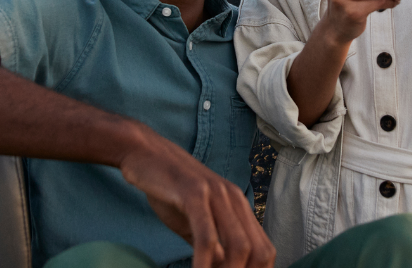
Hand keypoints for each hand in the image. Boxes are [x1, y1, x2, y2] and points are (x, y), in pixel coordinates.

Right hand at [118, 126, 274, 267]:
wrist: (146, 154)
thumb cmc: (171, 191)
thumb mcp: (196, 223)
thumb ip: (213, 245)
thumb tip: (223, 267)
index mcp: (240, 207)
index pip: (265, 249)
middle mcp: (235, 200)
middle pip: (258, 251)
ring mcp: (216, 195)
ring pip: (238, 245)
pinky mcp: (194, 194)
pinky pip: (206, 235)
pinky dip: (204, 262)